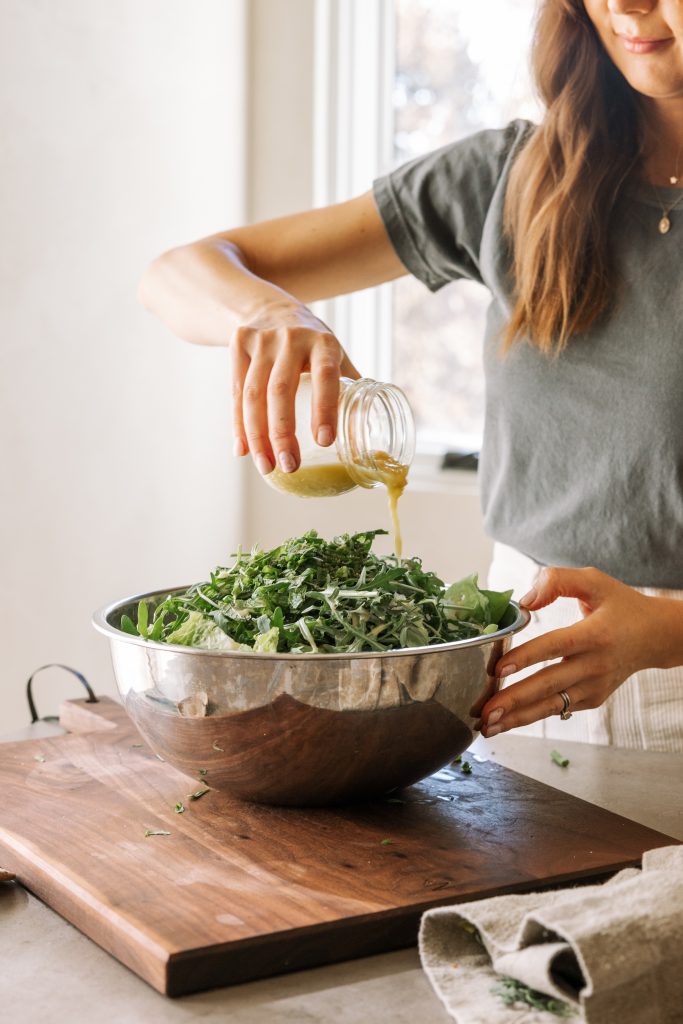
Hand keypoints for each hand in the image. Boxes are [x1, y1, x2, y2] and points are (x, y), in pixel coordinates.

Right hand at [231, 304, 359, 475]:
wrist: (270, 307)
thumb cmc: (311, 343)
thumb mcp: (334, 354)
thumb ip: (350, 387)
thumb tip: (371, 433)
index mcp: (324, 343)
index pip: (325, 375)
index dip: (325, 408)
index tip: (325, 442)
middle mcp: (292, 338)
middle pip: (280, 391)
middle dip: (282, 433)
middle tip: (289, 466)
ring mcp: (262, 340)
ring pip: (253, 395)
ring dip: (258, 436)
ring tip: (266, 466)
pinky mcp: (239, 344)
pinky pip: (235, 392)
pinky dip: (238, 425)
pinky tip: (243, 450)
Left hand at [480, 566, 682, 736]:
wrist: (656, 636)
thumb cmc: (621, 605)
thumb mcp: (594, 581)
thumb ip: (558, 581)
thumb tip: (525, 602)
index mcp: (596, 634)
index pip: (556, 646)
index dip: (527, 657)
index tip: (499, 668)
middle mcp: (596, 664)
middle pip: (549, 684)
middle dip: (514, 700)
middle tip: (484, 711)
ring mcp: (595, 686)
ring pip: (552, 705)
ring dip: (518, 718)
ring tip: (488, 726)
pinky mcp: (593, 699)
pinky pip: (558, 708)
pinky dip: (532, 716)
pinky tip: (507, 721)